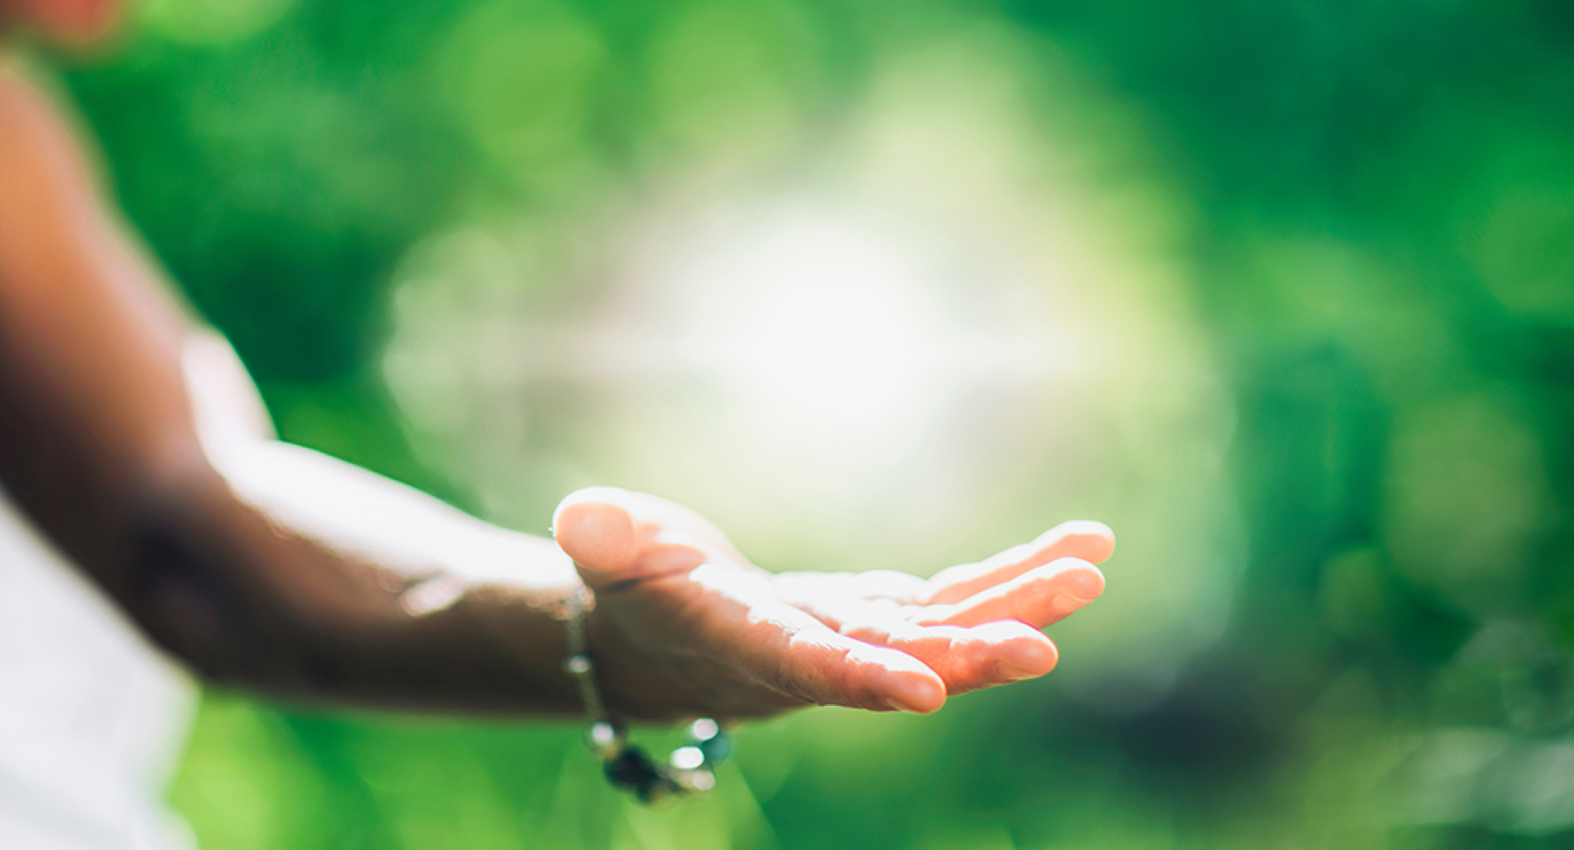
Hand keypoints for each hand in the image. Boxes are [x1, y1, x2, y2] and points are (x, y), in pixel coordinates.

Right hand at [552, 487, 1110, 720]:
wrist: (663, 631)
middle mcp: (820, 656)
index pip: (808, 668)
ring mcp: (864, 638)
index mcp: (747, 646)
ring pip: (952, 629)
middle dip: (971, 652)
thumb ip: (605, 541)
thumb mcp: (607, 552)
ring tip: (1089, 571)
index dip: (863, 678)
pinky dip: (1019, 577)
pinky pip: (964, 598)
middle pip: (904, 660)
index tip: (925, 690)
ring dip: (1019, 605)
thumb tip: (585, 520)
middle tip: (1041, 646)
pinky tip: (1084, 551)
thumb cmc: (626, 585)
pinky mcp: (891, 614)